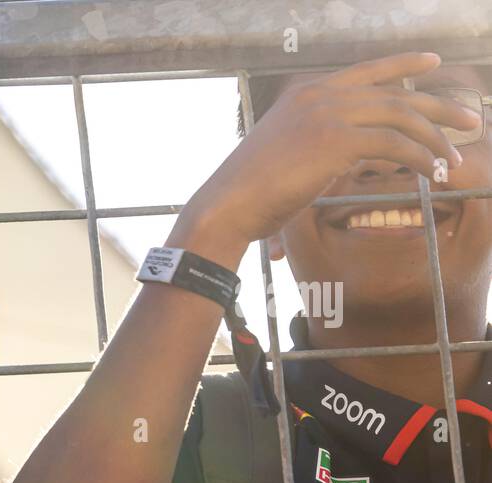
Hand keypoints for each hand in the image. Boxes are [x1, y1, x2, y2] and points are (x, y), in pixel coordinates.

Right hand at [182, 52, 481, 249]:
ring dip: (434, 139)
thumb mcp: (286, 154)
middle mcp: (320, 95)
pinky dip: (420, 159)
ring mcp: (328, 114)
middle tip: (470, 121)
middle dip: (439, 108)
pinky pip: (394, 145)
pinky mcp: (336, 140)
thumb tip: (352, 156)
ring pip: (401, 117)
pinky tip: (432, 173)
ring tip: (453, 158)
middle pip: (395, 94)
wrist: (227, 205)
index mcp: (306, 94)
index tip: (433, 64)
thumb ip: (321, 144)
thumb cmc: (251, 193)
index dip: (404, 65)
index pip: (367, 72)